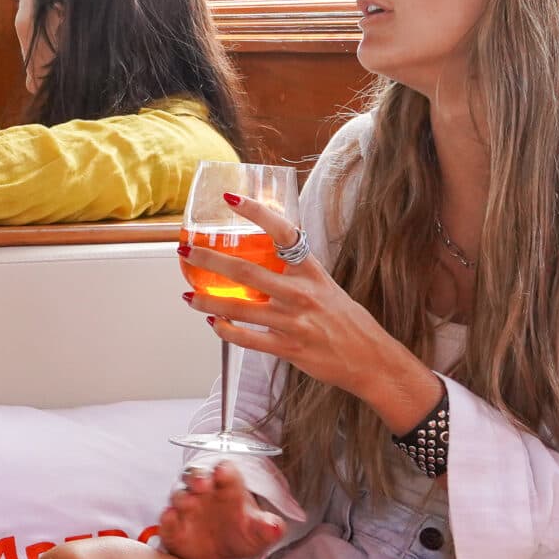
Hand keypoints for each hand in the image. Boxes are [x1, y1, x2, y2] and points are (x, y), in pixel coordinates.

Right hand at [157, 463, 284, 558]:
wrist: (220, 551)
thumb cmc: (240, 532)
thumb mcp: (259, 533)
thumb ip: (267, 528)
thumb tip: (275, 527)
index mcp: (227, 487)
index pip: (225, 472)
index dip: (224, 471)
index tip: (224, 472)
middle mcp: (204, 492)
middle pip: (195, 475)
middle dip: (198, 477)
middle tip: (202, 484)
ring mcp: (186, 508)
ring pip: (179, 494)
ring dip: (182, 497)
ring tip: (188, 503)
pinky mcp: (173, 527)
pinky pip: (167, 520)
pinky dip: (168, 520)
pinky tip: (173, 520)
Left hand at [182, 193, 437, 427]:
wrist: (372, 359)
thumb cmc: (346, 321)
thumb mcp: (326, 286)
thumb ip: (296, 274)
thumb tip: (265, 260)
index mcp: (312, 271)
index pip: (283, 232)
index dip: (257, 213)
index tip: (232, 199)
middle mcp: (302, 293)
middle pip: (246, 271)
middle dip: (210, 260)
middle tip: (186, 251)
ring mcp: (294, 322)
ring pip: (239, 308)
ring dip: (208, 301)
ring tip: (188, 296)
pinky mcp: (288, 348)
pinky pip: (247, 339)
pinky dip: (226, 331)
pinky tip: (214, 324)